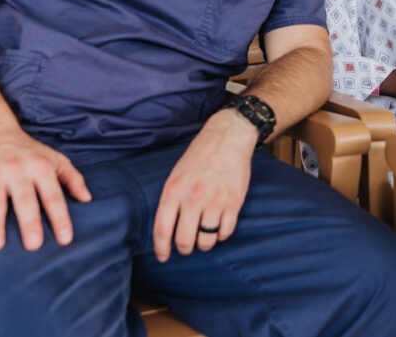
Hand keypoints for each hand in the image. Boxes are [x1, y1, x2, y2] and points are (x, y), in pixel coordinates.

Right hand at [0, 129, 91, 251]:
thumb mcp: (55, 159)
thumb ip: (73, 179)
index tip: (65, 239)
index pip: (53, 196)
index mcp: (41, 167)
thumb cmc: (29, 151)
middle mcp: (18, 170)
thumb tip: (87, 199)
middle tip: (33, 245)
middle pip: (25, 200)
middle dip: (29, 222)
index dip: (60, 218)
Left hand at [152, 108, 256, 261]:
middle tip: (187, 247)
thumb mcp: (176, 175)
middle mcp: (193, 198)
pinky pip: (225, 232)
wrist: (227, 138)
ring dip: (204, 243)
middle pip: (185, 240)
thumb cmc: (199, 157)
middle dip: (185, 248)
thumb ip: (171, 201)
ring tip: (204, 236)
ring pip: (207, 240)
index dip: (161, 248)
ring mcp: (215, 201)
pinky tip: (219, 227)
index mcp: (174, 190)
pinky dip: (221, 235)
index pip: (162, 229)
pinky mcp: (234, 202)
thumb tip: (166, 230)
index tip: (163, 257)